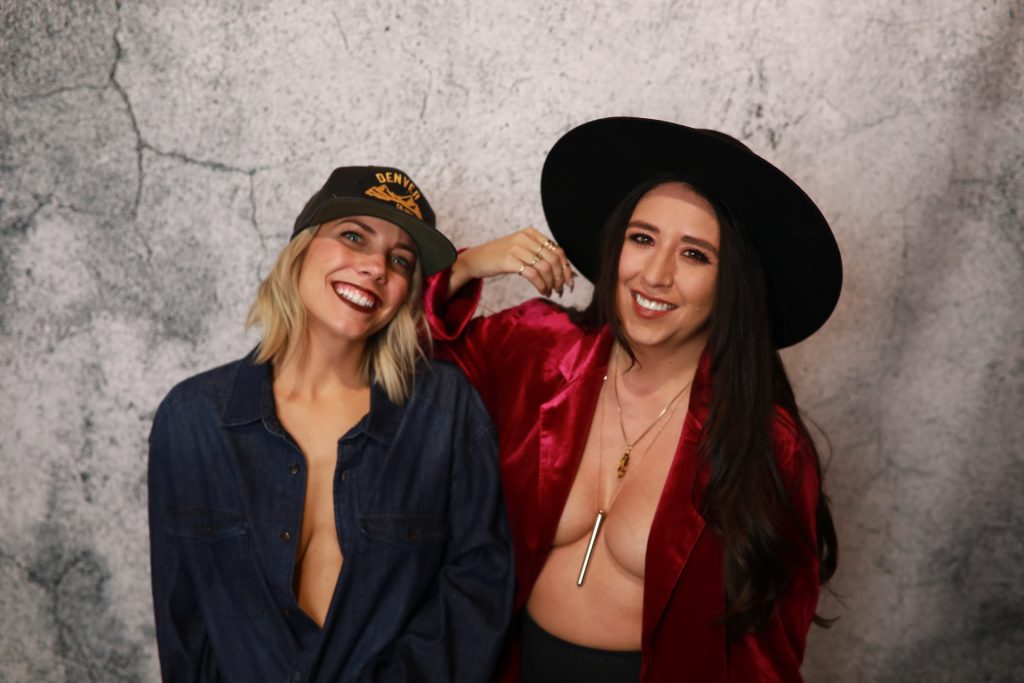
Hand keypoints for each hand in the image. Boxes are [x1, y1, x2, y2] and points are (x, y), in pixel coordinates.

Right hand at [449, 227, 574, 297]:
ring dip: (552, 283)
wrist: (475, 260)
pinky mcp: (509, 260)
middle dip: (561, 277)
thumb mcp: (521, 251)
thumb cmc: (499, 258)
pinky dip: (541, 285)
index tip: (570, 282)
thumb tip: (565, 272)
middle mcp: (525, 238)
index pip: (557, 250)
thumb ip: (540, 256)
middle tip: (561, 290)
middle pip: (553, 259)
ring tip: (551, 292)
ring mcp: (517, 248)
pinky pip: (533, 274)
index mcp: (531, 233)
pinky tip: (542, 291)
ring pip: (545, 268)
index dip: (566, 267)